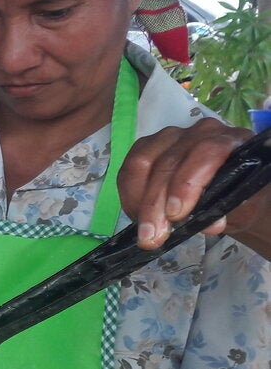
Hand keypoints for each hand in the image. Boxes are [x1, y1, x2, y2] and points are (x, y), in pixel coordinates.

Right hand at [118, 119, 264, 250]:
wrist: (230, 191)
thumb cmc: (239, 197)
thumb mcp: (241, 207)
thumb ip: (228, 211)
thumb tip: (210, 225)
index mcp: (232, 140)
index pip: (206, 152)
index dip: (187, 183)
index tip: (175, 215)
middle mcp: (200, 132)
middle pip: (167, 162)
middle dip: (155, 203)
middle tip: (151, 236)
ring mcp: (171, 136)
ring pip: (142, 163)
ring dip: (137, 200)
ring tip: (143, 230)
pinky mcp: (148, 146)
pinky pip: (128, 168)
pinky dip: (129, 195)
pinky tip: (136, 214)